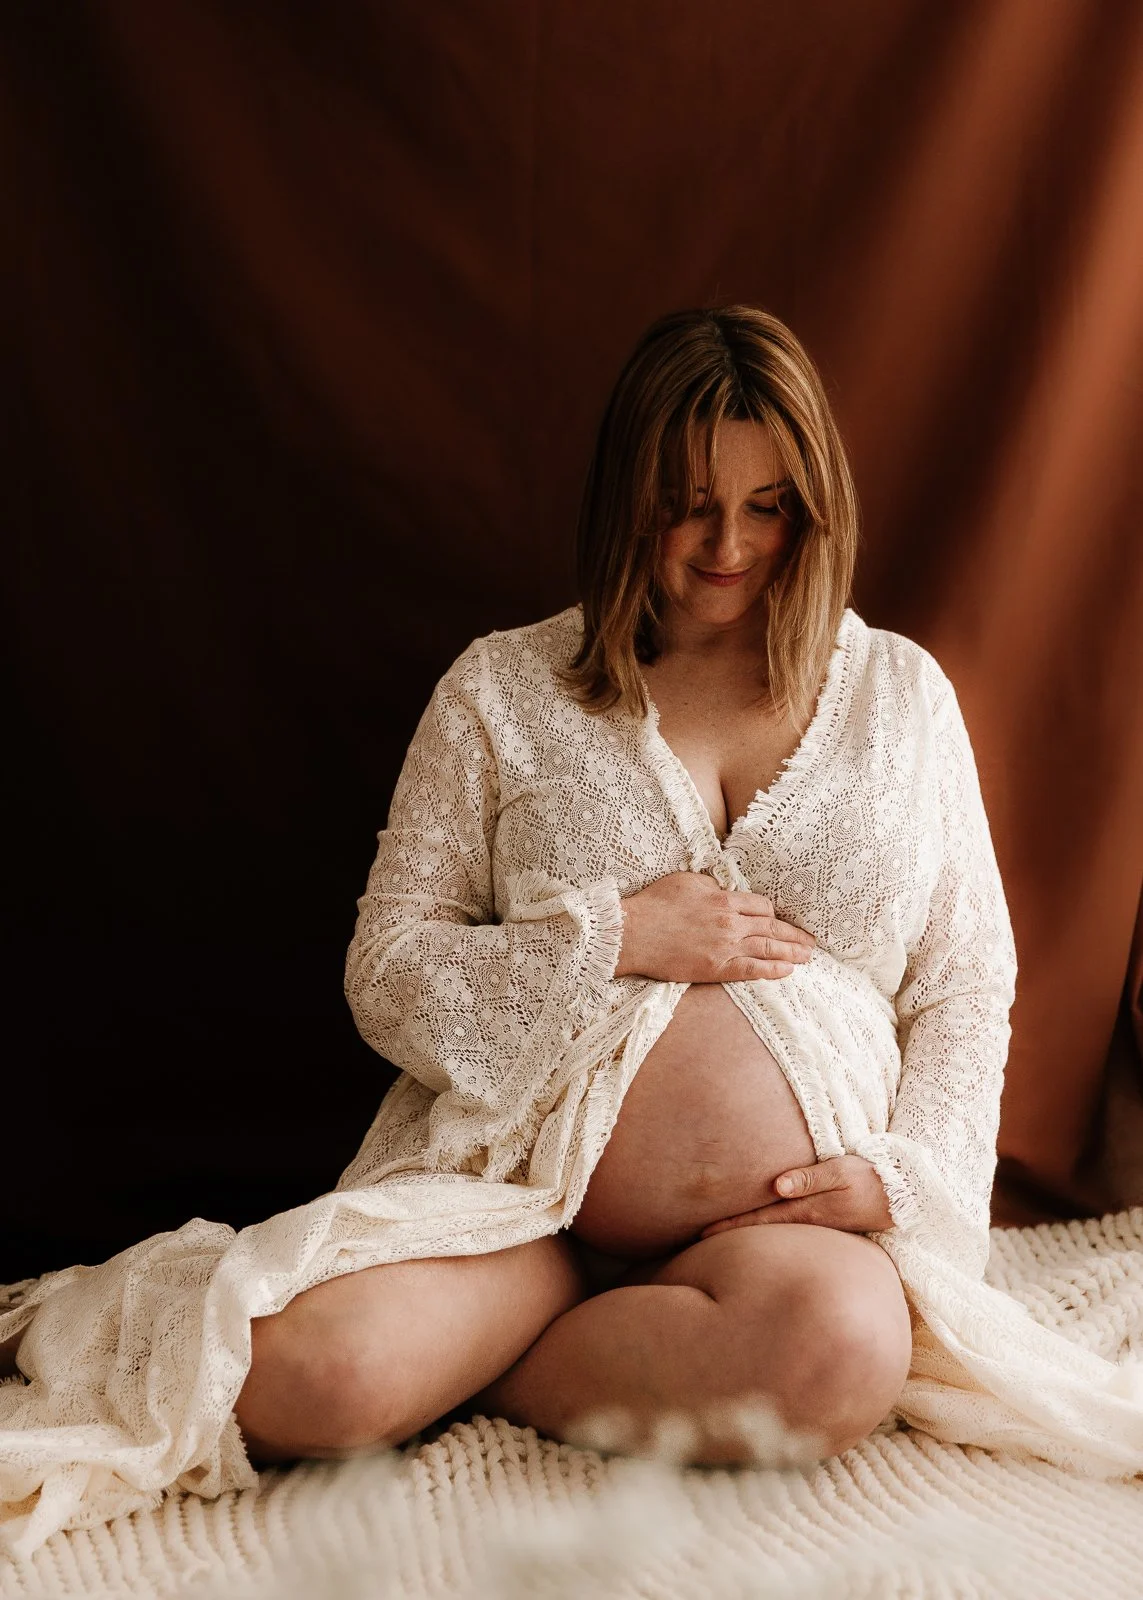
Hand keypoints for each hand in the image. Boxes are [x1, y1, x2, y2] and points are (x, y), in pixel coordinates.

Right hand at [614, 871, 816, 982]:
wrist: (632, 933)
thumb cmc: (654, 905)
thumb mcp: (686, 882)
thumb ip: (711, 885)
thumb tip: (725, 890)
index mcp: (723, 899)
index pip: (761, 906)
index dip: (775, 914)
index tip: (782, 920)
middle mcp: (730, 922)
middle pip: (771, 927)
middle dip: (793, 935)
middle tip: (811, 941)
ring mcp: (725, 947)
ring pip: (768, 948)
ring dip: (791, 952)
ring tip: (808, 956)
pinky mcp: (716, 968)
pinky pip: (752, 970)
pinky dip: (773, 970)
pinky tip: (788, 971)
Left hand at [698, 1155, 894, 1236]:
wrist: (904, 1198)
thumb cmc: (870, 1178)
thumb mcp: (841, 1171)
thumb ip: (810, 1177)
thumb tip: (777, 1184)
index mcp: (807, 1211)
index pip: (761, 1220)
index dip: (732, 1225)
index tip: (702, 1233)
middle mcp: (808, 1223)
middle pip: (763, 1229)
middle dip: (732, 1233)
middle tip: (699, 1239)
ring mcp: (818, 1227)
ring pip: (775, 1231)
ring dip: (749, 1234)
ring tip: (722, 1236)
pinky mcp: (826, 1224)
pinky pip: (790, 1230)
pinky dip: (771, 1232)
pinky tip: (761, 1234)